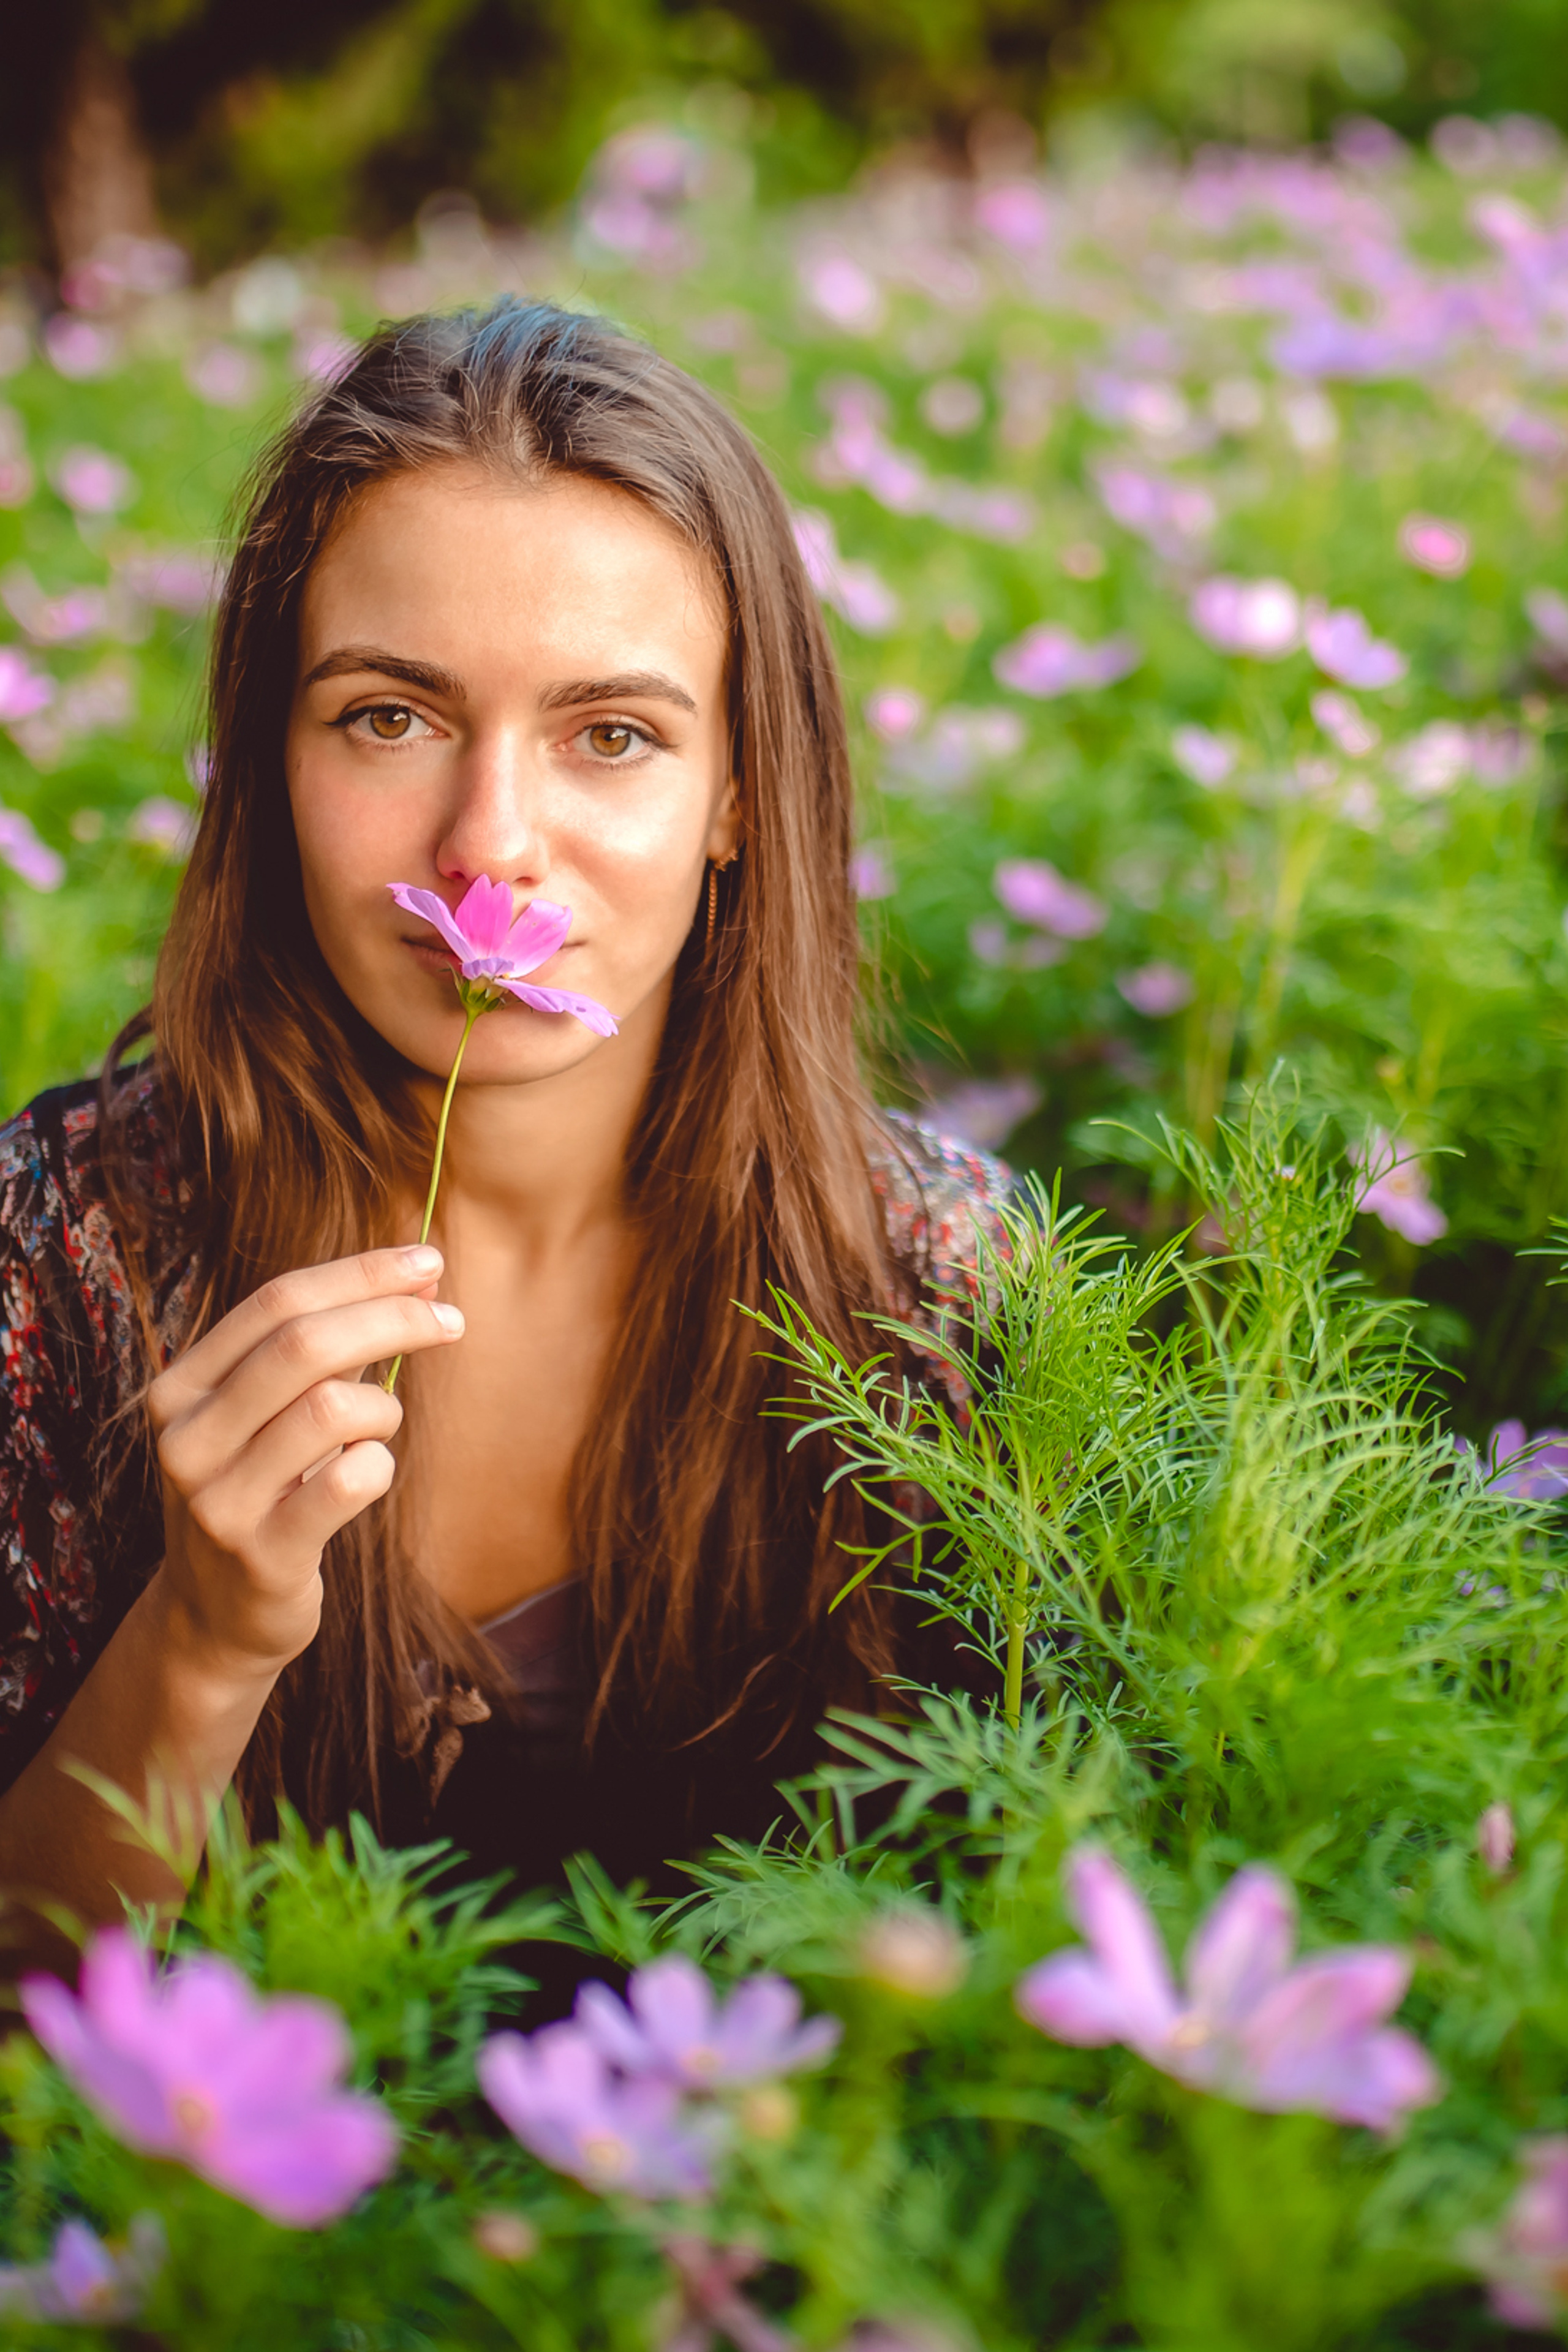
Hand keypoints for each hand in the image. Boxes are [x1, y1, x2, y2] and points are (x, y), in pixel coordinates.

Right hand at [147, 1246, 462, 1680]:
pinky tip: (371, 1473)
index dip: (361, 1273)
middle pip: (303, 1345)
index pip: (278, 1301)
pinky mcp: (262, 1554)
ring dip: (384, 1407)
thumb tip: (422, 1274)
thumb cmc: (263, 1492)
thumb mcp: (269, 1414)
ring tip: (383, 1425)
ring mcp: (217, 1500)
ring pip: (331, 1409)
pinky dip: (380, 1464)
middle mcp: (186, 1438)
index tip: (428, 1260)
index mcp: (181, 1387)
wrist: (215, 1617)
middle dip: (392, 1319)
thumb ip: (328, 1348)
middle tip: (451, 1321)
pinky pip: (350, 1482)